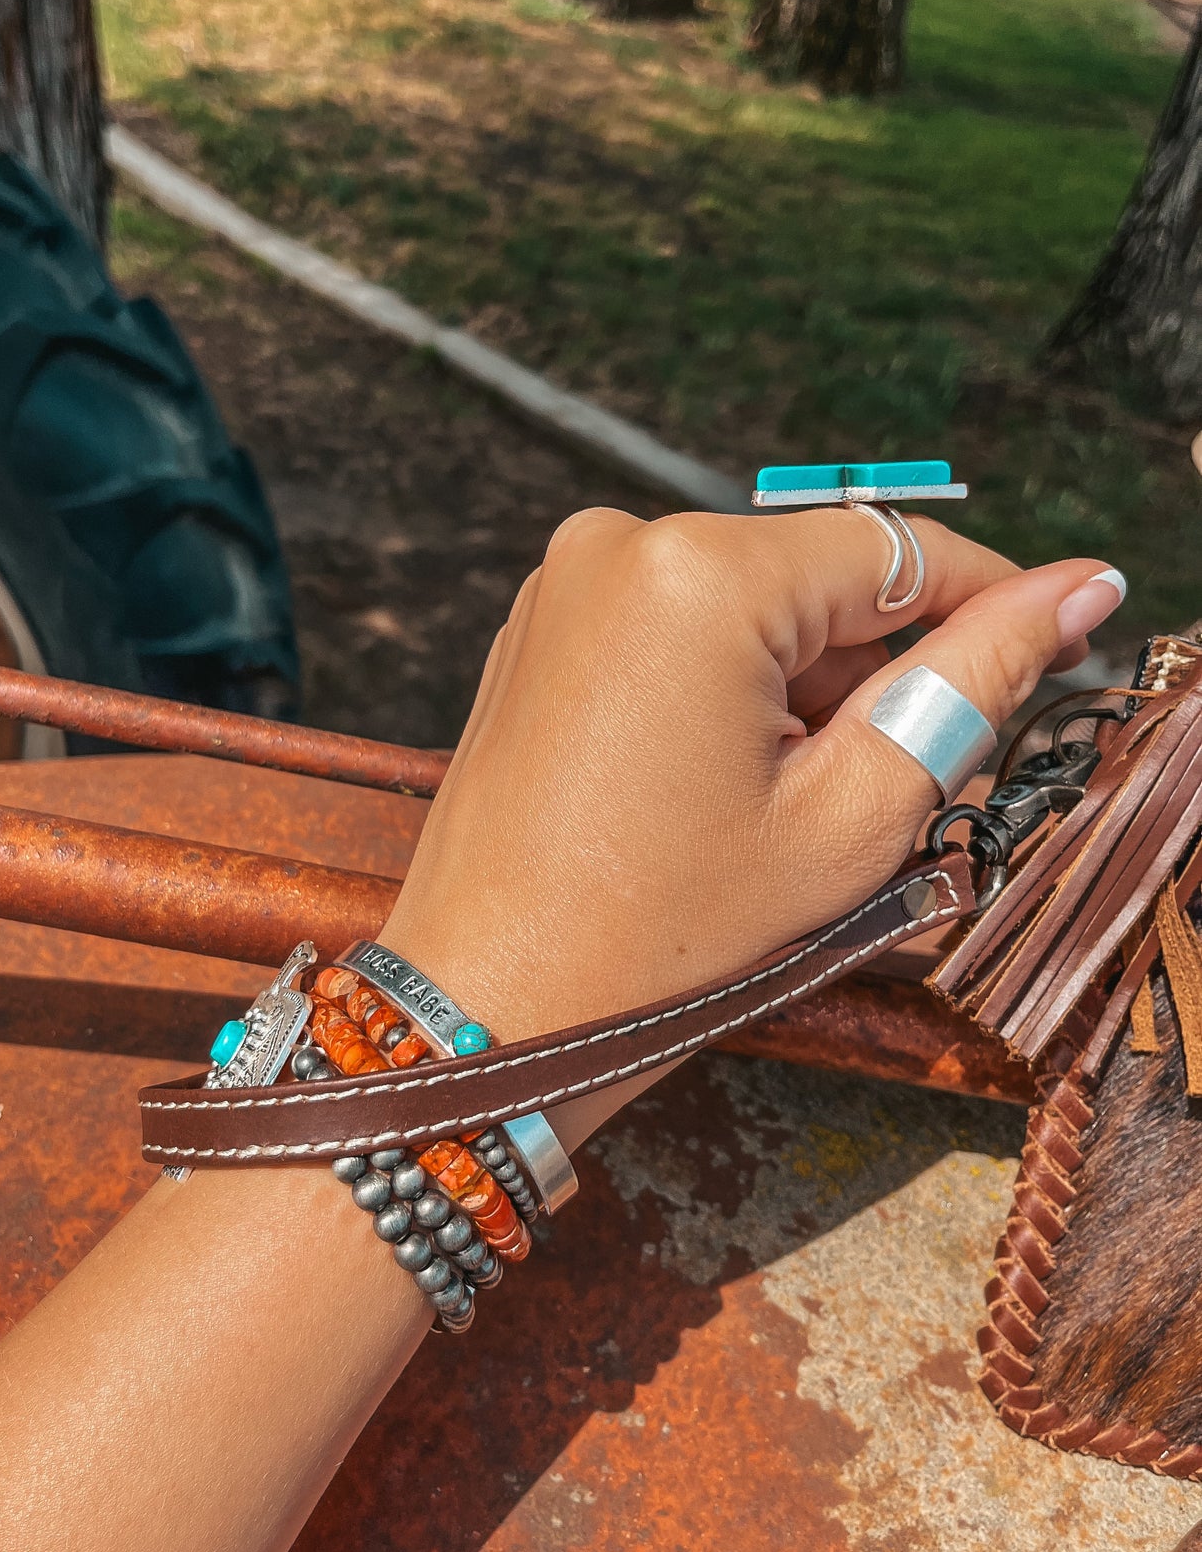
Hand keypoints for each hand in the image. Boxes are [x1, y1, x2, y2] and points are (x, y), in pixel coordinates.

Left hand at [379, 507, 1125, 1141]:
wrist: (484, 1008)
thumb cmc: (653, 939)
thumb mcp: (848, 819)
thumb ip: (971, 684)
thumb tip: (1068, 592)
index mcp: (698, 576)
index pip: (897, 550)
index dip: (990, 600)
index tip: (1053, 640)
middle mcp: (618, 543)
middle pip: (818, 579)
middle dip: (875, 671)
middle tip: (876, 792)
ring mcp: (566, 580)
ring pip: (750, 603)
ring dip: (801, 686)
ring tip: (776, 807)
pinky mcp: (541, 623)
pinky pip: (676, 621)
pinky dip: (727, 684)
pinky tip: (716, 784)